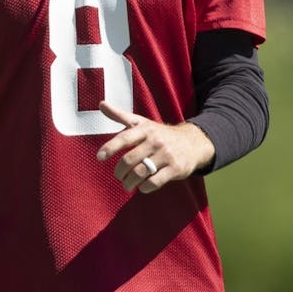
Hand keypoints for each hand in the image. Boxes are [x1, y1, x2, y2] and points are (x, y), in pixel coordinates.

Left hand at [96, 101, 214, 192]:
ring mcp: (167, 155)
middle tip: (118, 176)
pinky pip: (155, 182)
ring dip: (129, 182)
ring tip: (127, 184)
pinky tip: (142, 187)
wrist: (193, 142)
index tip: (99, 158)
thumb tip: (101, 104)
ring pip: (140, 172)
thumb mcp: (142, 123)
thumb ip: (120, 115)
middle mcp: (156, 141)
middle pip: (129, 159)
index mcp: (145, 129)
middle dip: (119, 171)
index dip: (110, 148)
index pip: (124, 138)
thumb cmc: (160, 134)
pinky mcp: (176, 168)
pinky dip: (145, 187)